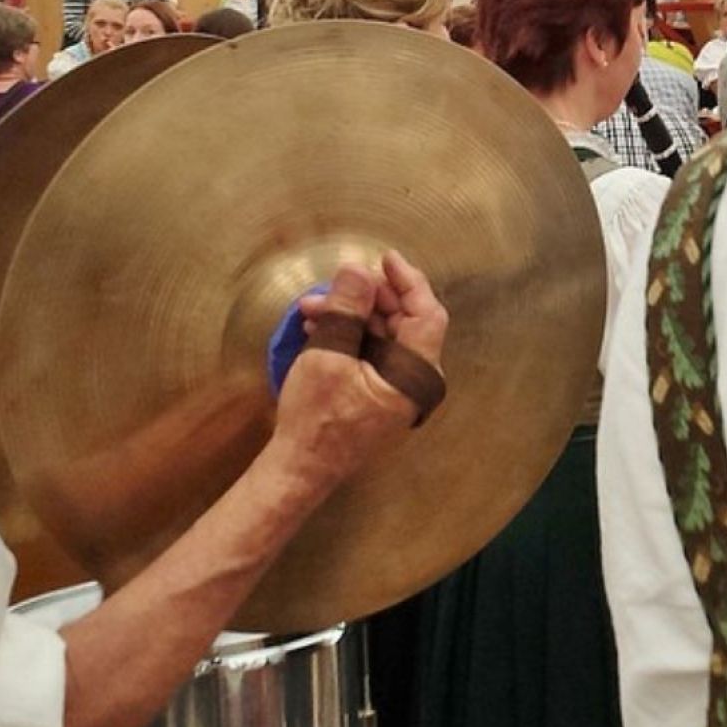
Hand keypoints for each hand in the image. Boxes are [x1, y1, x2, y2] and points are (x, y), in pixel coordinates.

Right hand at [272, 252, 447, 486]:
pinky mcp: (378, 391)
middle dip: (367, 297)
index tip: (385, 258)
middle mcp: (414, 381)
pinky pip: (372, 350)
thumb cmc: (315, 418)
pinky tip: (318, 324)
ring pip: (383, 333)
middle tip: (336, 282)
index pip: (426, 314)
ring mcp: (397, 387)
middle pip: (404, 320)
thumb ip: (347, 308)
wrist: (299, 468)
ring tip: (312, 307)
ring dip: (351, 314)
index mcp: (414, 375)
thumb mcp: (328, 355)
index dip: (408, 281)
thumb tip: (357, 268)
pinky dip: (349, 333)